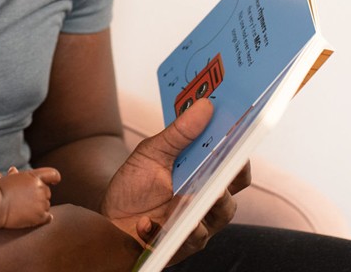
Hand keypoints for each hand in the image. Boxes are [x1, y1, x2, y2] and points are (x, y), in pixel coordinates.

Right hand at [0, 167, 60, 228]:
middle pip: (47, 192)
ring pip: (46, 205)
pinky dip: (43, 218)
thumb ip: (15, 175)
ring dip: (38, 207)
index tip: (55, 182)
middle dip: (39, 195)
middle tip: (25, 200)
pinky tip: (35, 218)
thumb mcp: (8, 179)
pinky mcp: (40, 216)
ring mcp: (42, 202)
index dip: (54, 178)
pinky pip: (47, 217)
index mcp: (34, 177)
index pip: (53, 174)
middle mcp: (41, 188)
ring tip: (23, 209)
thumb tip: (13, 170)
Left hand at [100, 98, 248, 263]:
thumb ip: (179, 133)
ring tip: (185, 197)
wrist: (110, 216)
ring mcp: (198, 226)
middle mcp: (209, 203)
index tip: (240, 139)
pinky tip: (146, 222)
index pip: (236, 169)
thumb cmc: (136, 184)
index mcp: (207, 178)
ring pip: (216, 218)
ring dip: (200, 207)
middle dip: (224, 183)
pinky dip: (163, 231)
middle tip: (217, 170)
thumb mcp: (152, 152)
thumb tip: (206, 105)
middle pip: (231, 196)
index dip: (241, 156)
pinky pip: (185, 240)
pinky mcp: (180, 246)